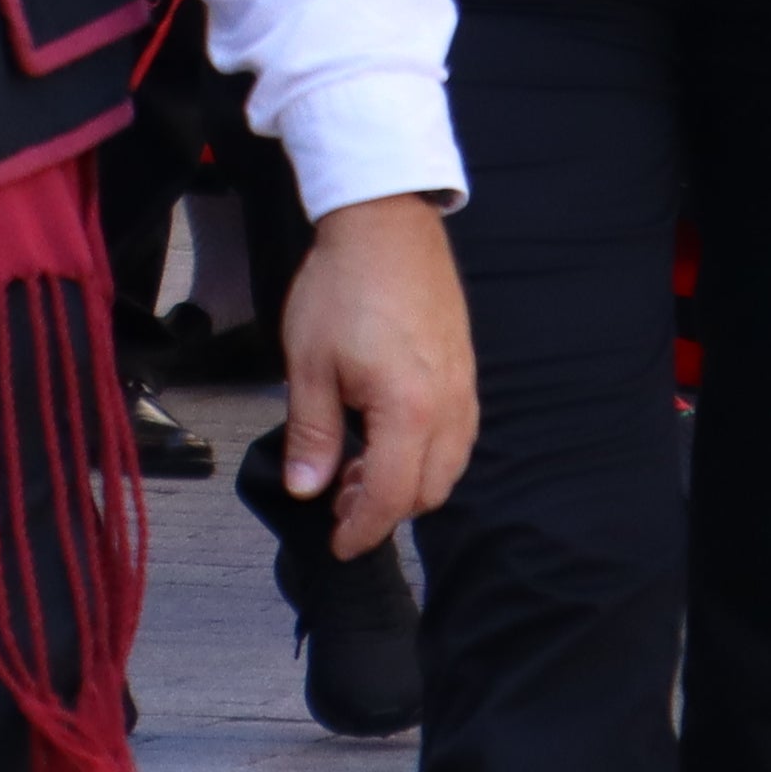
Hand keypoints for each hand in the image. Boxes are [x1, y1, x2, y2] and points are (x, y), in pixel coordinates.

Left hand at [270, 193, 478, 558]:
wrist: (386, 227)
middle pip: (426, 491)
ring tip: (356, 472)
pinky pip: (454, 437)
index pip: (392, 497)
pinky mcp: (464, 375)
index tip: (338, 544)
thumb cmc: (343, 287)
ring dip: (406, 484)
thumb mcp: (309, 363)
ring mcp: (464, 392)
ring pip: (446, 468)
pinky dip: (423, 455)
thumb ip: (312, 433)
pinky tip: (385, 439)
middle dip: (384, 510)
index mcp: (409, 411)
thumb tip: (306, 488)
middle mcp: (449, 409)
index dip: (363, 529)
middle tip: (337, 503)